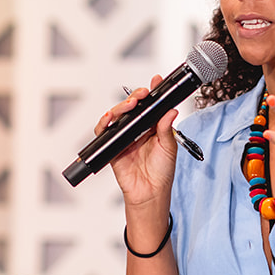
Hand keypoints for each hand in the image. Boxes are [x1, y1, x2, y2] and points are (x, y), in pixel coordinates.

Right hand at [100, 77, 178, 207]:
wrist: (150, 193)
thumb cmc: (161, 173)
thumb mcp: (169, 147)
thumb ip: (167, 128)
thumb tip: (170, 111)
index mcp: (153, 128)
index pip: (151, 105)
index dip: (152, 93)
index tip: (156, 81)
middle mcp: (138, 130)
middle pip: (132, 107)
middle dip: (136, 96)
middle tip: (143, 93)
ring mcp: (124, 137)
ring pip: (118, 115)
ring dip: (122, 106)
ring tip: (131, 103)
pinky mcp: (113, 146)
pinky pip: (104, 132)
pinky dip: (104, 123)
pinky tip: (109, 118)